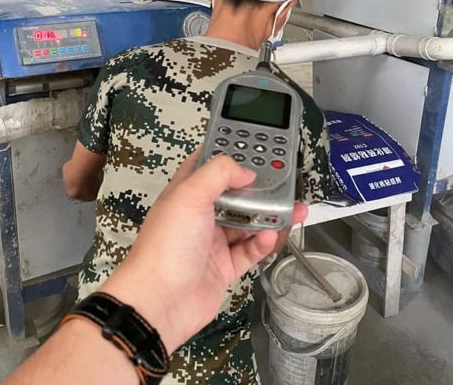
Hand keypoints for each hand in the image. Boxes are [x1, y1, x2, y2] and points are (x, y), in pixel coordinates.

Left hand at [102, 151, 307, 353]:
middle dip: (258, 189)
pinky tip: (270, 236)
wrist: (161, 301)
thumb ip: (219, 173)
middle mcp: (200, 216)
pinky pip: (250, 250)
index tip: (252, 150)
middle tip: (282, 183)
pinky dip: (263, 243)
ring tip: (291, 209)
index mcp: (187, 194)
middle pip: (235, 196)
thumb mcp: (190, 195)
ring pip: (247, 223)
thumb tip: (245, 171)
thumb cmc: (166, 246)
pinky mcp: (224, 267)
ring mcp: (212, 242)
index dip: (228, 156)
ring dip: (269, 216)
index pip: (208, 167)